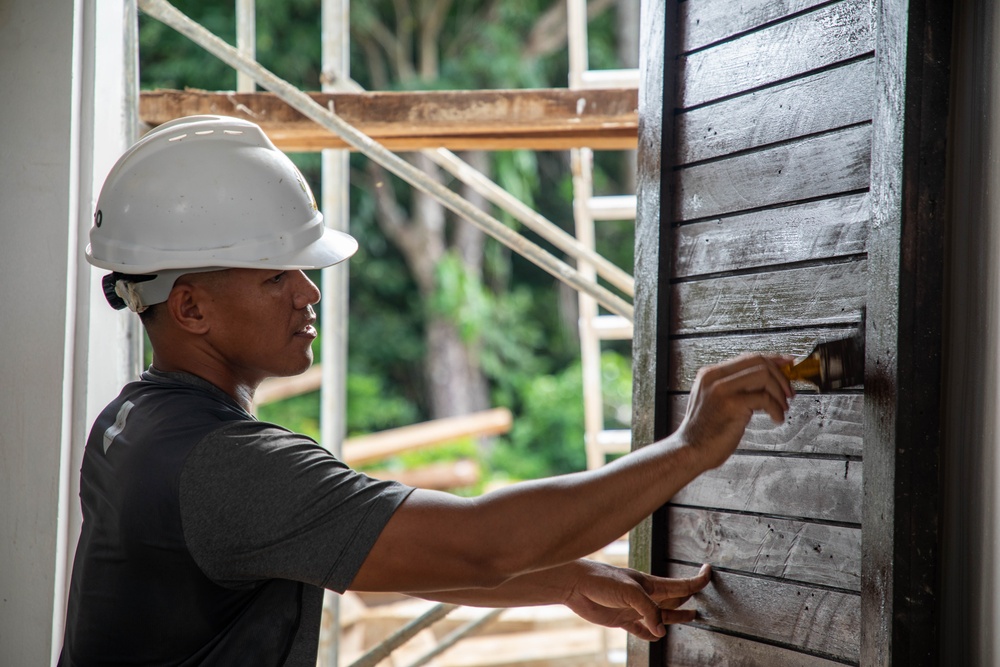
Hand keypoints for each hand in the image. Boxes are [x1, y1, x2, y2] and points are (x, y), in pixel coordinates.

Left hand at [562, 560, 710, 640]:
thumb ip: (648, 610)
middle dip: (688, 598)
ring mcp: (634, 608)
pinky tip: (656, 635)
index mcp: (649, 584)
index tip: (709, 573)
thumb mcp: (629, 592)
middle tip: (703, 598)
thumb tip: (662, 630)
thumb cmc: (600, 580)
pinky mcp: (621, 619)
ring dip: (676, 616)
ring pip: (661, 614)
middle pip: (673, 599)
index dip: (696, 581)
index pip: (679, 584)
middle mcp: (644, 596)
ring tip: (690, 616)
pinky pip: (642, 629)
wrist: (575, 585)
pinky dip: (651, 633)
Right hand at [677, 354, 793, 469]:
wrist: (690, 451)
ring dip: (780, 392)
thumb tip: (764, 381)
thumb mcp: (714, 401)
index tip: (788, 364)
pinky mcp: (731, 404)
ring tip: (782, 408)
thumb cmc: (704, 432)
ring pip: (763, 375)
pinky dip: (776, 408)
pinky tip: (776, 419)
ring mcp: (721, 389)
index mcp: (710, 374)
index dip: (773, 360)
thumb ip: (733, 388)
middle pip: (758, 362)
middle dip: (780, 377)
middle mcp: (714, 377)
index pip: (748, 358)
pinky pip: (764, 398)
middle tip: (788, 394)